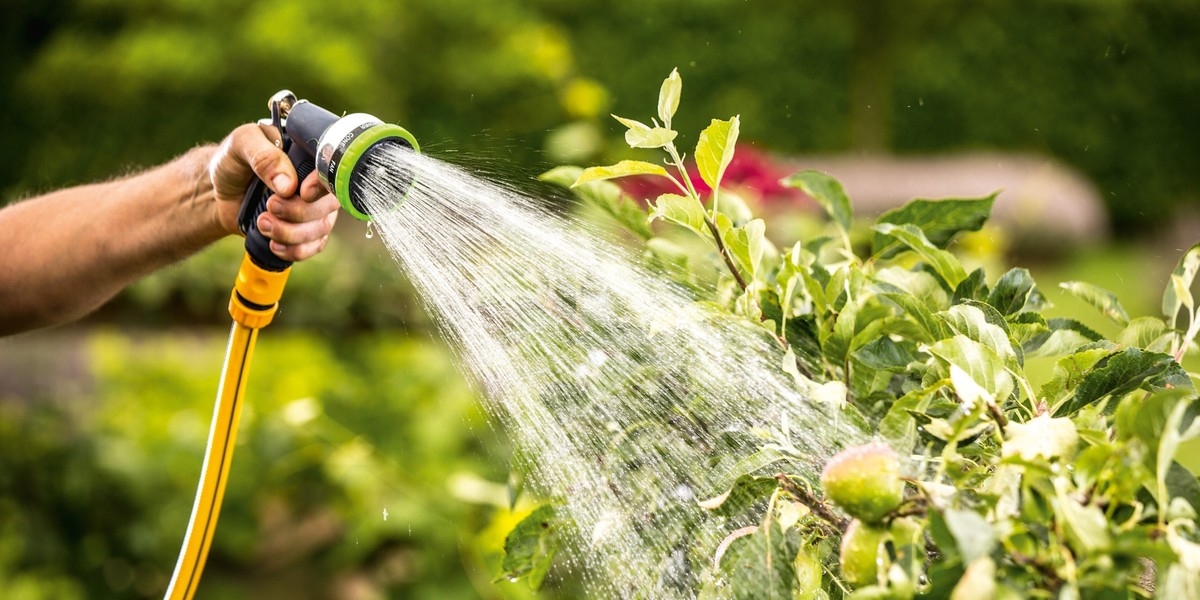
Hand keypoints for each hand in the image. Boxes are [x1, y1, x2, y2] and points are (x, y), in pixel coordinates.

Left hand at [208, 123, 339, 260]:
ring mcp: (313, 208)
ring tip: (263, 224)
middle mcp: (316, 183)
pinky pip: (314, 246)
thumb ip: (264, 157)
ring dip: (292, 234)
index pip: (332, 171)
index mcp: (308, 155)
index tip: (302, 192)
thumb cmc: (232, 161)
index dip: (322, 186)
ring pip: (322, 229)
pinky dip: (295, 250)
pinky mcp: (304, 230)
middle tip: (270, 206)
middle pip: (329, 205)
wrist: (217, 190)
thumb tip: (289, 185)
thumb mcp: (241, 144)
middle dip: (298, 213)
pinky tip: (274, 244)